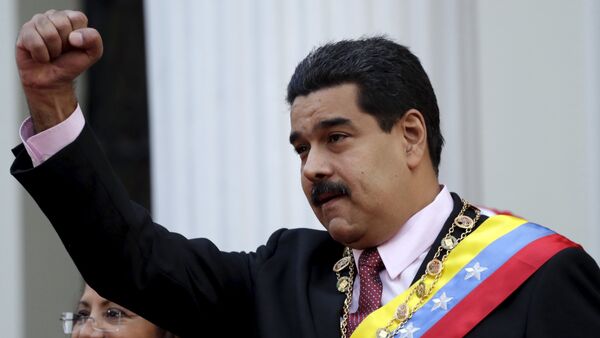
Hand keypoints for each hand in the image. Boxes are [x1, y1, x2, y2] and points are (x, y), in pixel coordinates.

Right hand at [16, 10, 102, 131]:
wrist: (51, 85)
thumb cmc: (71, 68)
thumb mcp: (91, 55)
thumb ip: (93, 41)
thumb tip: (75, 35)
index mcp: (71, 21)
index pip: (76, 18)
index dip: (78, 36)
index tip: (75, 47)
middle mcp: (53, 19)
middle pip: (60, 22)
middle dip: (64, 44)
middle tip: (61, 54)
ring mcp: (37, 25)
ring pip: (46, 29)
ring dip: (51, 48)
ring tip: (50, 56)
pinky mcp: (23, 34)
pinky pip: (32, 37)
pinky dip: (39, 51)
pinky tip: (40, 56)